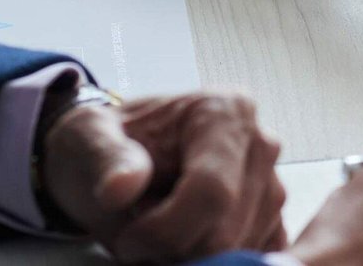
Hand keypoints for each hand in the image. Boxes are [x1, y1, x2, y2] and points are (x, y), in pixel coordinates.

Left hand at [40, 90, 285, 263]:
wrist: (114, 160)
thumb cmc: (105, 146)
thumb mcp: (89, 139)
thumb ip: (106, 159)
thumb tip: (120, 189)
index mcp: (225, 111)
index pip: (211, 192)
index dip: (163, 231)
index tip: (127, 236)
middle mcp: (261, 145)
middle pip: (224, 233)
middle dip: (172, 248)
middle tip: (138, 229)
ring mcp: (273, 185)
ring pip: (237, 254)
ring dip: (188, 256)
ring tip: (159, 226)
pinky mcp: (273, 222)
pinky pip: (250, 260)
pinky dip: (212, 262)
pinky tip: (183, 239)